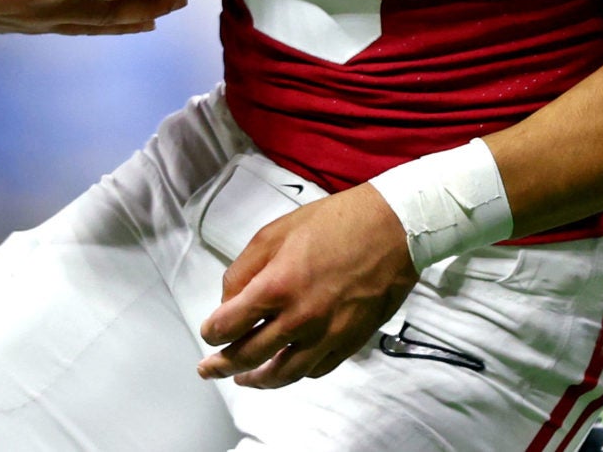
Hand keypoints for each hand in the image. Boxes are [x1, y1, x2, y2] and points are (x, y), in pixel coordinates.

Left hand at [198, 187, 418, 387]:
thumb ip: (244, 268)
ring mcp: (327, 335)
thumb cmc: (335, 222)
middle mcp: (299, 319)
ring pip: (283, 374)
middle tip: (209, 369)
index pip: (228, 326)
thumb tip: (229, 300)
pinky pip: (317, 370)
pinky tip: (289, 366)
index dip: (211, 332)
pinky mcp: (351, 341)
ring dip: (258, 380)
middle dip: (222, 365)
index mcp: (277, 286)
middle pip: (249, 357)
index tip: (209, 332)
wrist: (394, 227)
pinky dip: (297, 372)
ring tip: (245, 380)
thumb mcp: (276, 231)